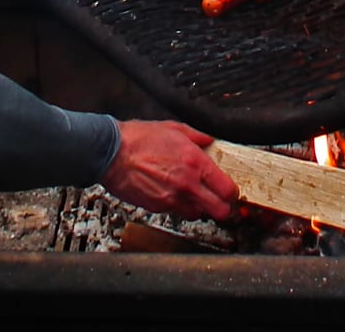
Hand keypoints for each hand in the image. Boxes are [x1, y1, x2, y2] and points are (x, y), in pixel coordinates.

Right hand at [101, 120, 237, 221]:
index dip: (233, 192)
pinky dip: (180, 207)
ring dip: (200, 207)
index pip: (228, 189)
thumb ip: (197, 137)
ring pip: (199, 215)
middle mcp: (187, 184)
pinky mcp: (158, 207)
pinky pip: (178, 212)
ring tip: (195, 195)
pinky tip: (174, 193)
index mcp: (195, 163)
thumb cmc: (138, 139)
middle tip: (220, 200)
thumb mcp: (174, 128)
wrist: (111, 153)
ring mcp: (172, 199)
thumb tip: (209, 140)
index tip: (231, 190)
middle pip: (220, 211)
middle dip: (224, 208)